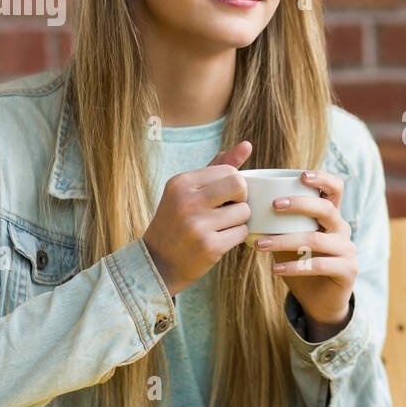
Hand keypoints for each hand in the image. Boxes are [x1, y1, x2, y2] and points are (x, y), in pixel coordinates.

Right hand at [142, 141, 252, 297]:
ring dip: (239, 220)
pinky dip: (237, 237)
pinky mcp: (208, 247)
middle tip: (230, 208)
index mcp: (181, 182)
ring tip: (221, 227)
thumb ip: (218, 166)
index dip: (234, 184)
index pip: (229, 171)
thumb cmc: (178, 220)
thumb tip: (247, 144)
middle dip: (242, 198)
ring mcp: (197, 225)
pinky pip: (242, 233)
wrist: (158, 262)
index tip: (223, 196)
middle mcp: (186, 201)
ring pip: (244, 212)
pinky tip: (220, 240)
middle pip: (240, 186)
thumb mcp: (190, 190)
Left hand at [252, 170, 355, 332]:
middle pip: (326, 208)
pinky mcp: (347, 270)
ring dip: (285, 240)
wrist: (320, 301)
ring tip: (260, 244)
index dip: (322, 178)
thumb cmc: (301, 263)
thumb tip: (245, 207)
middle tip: (274, 205)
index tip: (301, 175)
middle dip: (300, 204)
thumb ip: (278, 223)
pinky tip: (275, 269)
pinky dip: (295, 266)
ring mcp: (347, 249)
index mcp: (330, 216)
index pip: (335, 188)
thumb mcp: (289, 239)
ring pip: (317, 238)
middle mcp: (342, 229)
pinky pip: (320, 265)